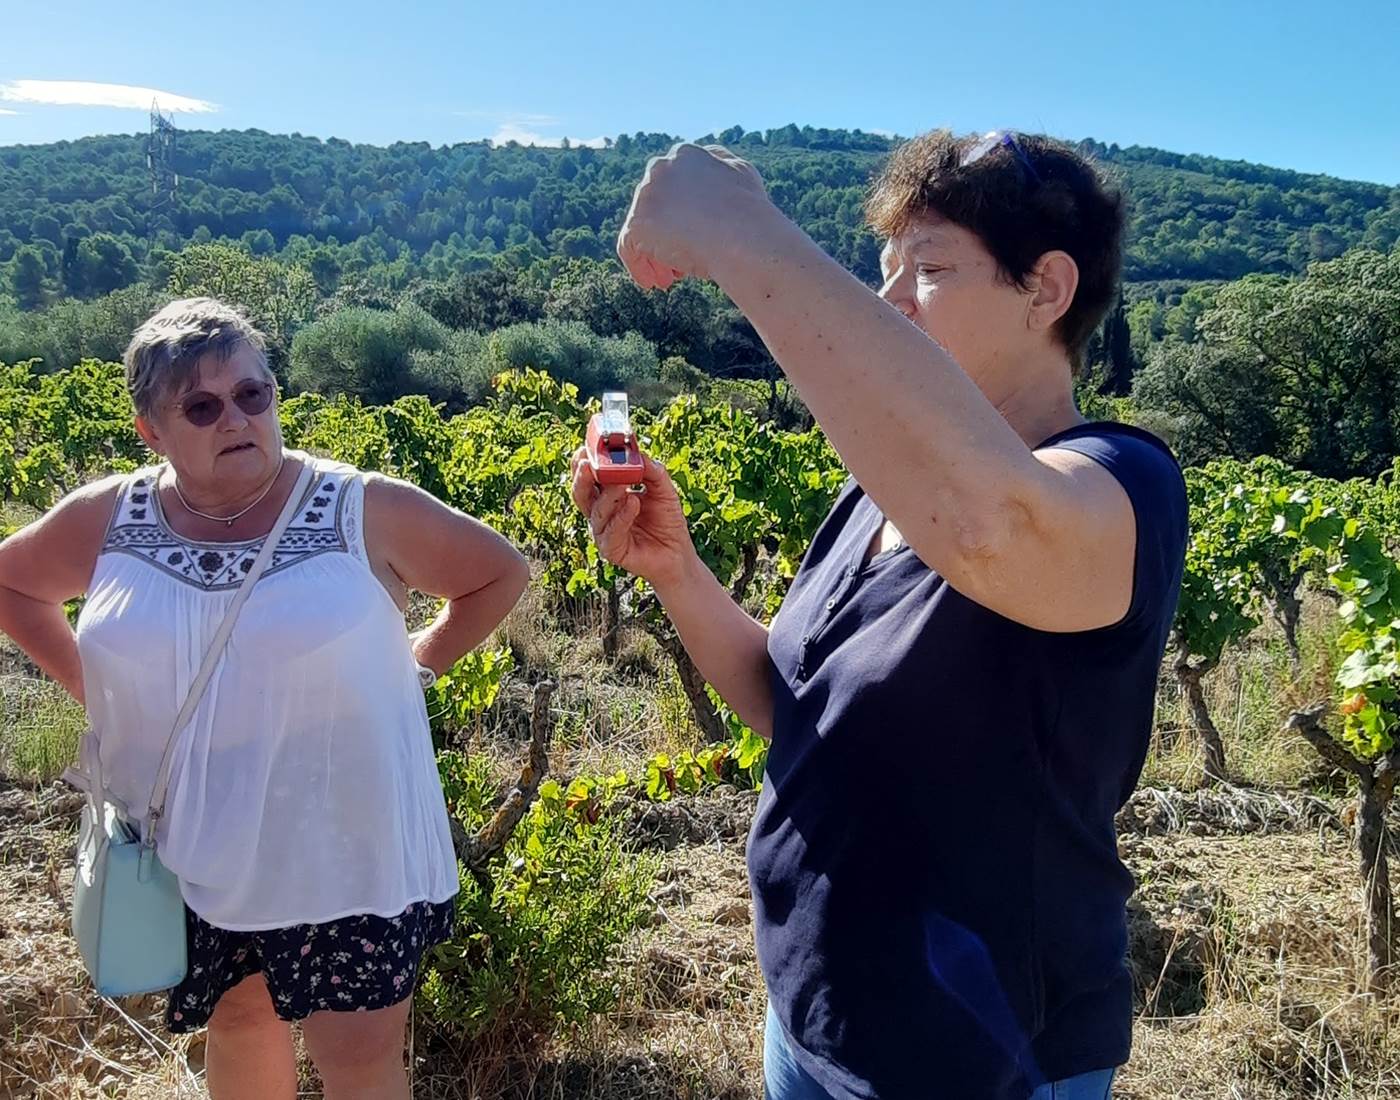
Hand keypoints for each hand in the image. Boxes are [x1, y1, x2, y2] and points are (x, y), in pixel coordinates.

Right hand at [570, 448, 698, 590]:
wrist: (677, 553)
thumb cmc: (667, 520)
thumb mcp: (664, 489)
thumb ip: (652, 471)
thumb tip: (638, 454)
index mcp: (608, 494)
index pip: (589, 474)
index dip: (585, 459)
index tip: (589, 444)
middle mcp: (601, 512)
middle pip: (581, 492)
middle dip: (583, 476)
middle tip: (589, 462)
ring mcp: (604, 531)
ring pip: (597, 510)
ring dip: (609, 494)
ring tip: (623, 482)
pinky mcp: (612, 549)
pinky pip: (611, 531)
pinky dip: (622, 516)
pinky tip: (633, 503)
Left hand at [616, 143, 777, 290]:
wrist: (743, 236)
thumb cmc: (751, 211)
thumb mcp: (742, 173)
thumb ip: (721, 166)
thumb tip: (713, 166)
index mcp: (686, 156)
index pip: (674, 185)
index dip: (681, 214)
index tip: (693, 235)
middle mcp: (661, 169)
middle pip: (656, 208)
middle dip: (667, 234)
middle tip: (680, 262)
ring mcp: (647, 195)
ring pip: (643, 228)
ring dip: (656, 252)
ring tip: (670, 278)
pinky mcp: (638, 222)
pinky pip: (629, 247)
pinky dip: (638, 266)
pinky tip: (654, 283)